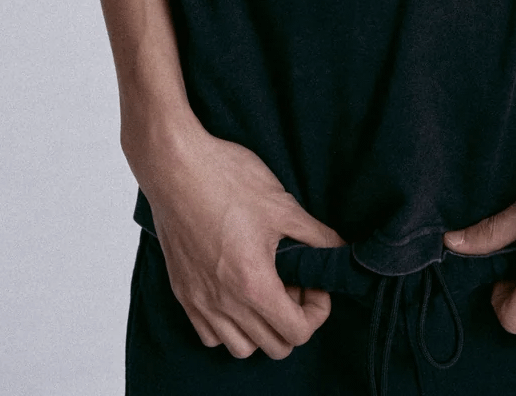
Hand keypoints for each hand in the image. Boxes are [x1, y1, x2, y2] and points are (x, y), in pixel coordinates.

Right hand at [135, 123, 344, 359]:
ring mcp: (199, 302)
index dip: (318, 311)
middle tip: (296, 285)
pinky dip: (229, 327)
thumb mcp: (282, 205)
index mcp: (254, 284)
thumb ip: (317, 235)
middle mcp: (225, 304)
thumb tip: (340, 249)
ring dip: (262, 329)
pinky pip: (209, 335)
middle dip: (295, 321)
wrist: (175, 167)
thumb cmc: (226, 180)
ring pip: (241, 348)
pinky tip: (237, 293)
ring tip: (267, 289)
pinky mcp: (182, 293)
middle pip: (274, 347)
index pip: (297, 333)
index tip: (316, 285)